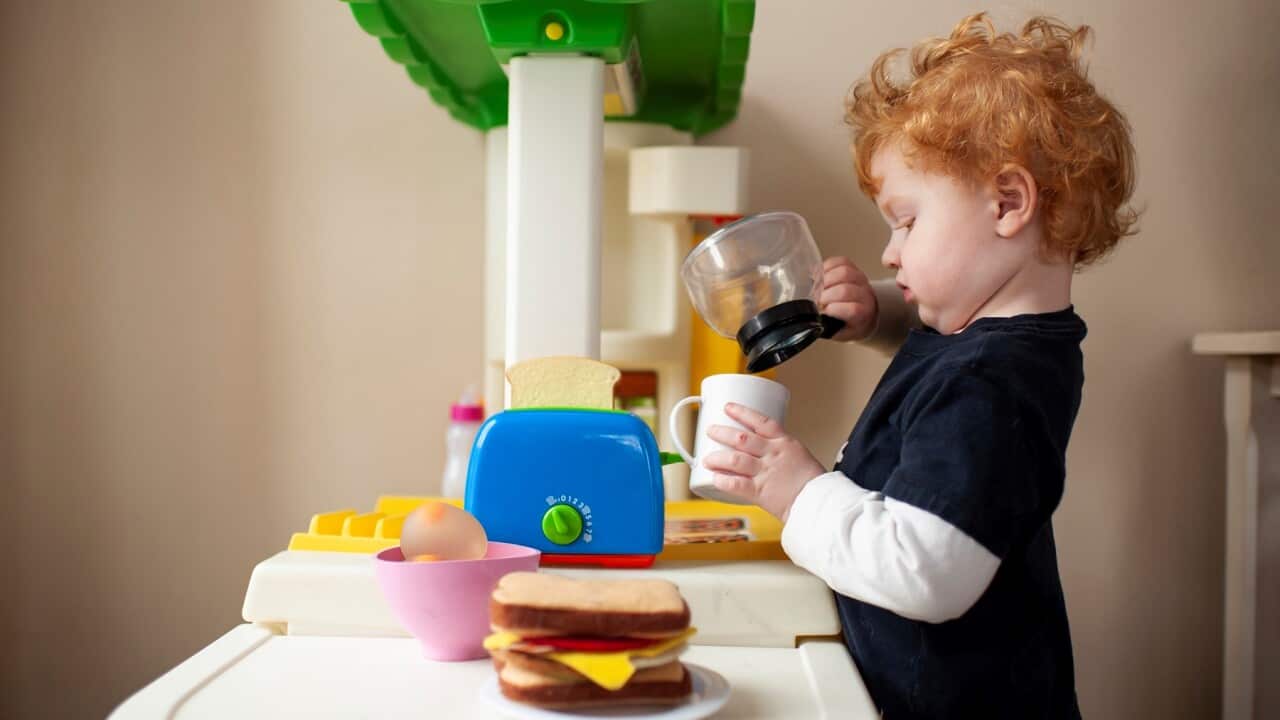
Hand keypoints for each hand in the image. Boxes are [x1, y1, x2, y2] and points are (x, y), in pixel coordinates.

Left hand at [701, 403, 826, 521]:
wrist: (820, 502)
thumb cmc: (814, 483)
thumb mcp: (800, 456)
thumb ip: (780, 452)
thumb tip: (762, 452)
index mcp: (785, 443)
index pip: (760, 421)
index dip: (742, 412)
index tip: (728, 407)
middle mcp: (773, 455)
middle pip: (742, 439)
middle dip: (722, 433)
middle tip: (711, 430)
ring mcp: (765, 472)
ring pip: (735, 460)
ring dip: (717, 458)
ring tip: (707, 459)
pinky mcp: (760, 492)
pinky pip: (736, 484)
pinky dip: (723, 481)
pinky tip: (715, 478)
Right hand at [820, 257, 877, 341]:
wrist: (865, 313)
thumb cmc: (850, 324)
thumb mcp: (840, 333)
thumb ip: (828, 327)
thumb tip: (811, 319)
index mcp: (864, 314)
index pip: (853, 309)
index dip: (833, 309)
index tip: (822, 312)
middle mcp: (865, 294)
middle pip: (845, 290)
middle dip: (825, 294)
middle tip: (816, 300)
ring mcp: (861, 279)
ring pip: (843, 272)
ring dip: (824, 279)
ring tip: (816, 287)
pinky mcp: (854, 268)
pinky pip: (841, 261)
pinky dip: (826, 266)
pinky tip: (819, 275)